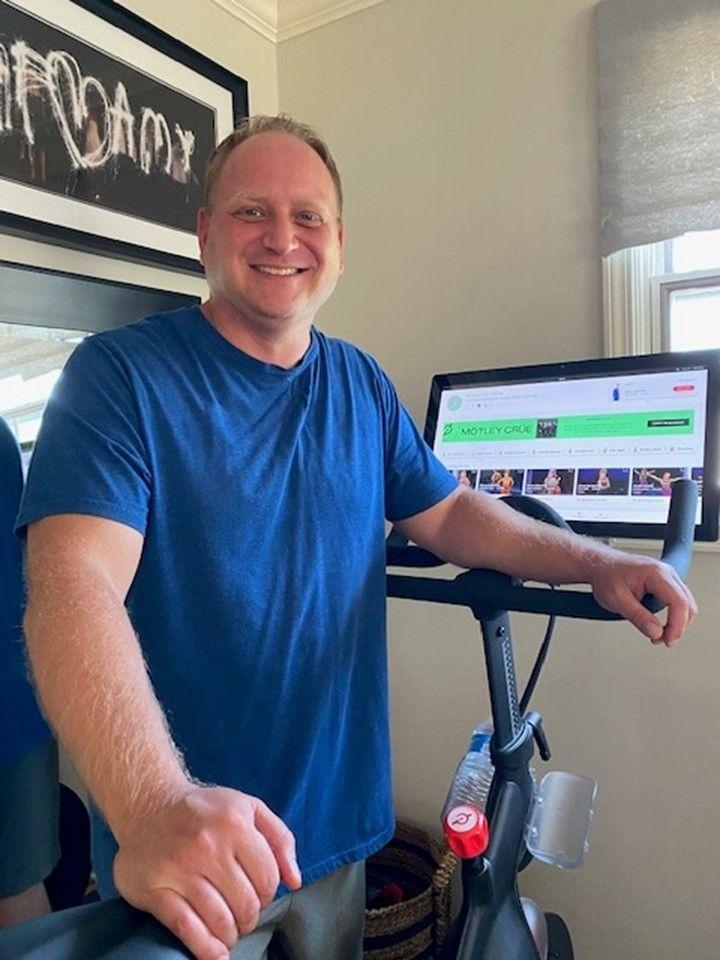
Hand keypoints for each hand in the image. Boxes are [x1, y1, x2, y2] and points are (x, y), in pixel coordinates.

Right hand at [113, 784, 300, 959]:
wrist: (149, 804)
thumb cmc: (205, 810)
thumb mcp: (248, 808)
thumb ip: (280, 838)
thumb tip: (295, 881)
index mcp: (234, 823)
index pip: (267, 878)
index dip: (269, 894)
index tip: (259, 896)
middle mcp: (208, 845)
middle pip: (245, 903)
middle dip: (250, 917)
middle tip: (243, 915)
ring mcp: (179, 868)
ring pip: (219, 919)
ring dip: (230, 934)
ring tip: (229, 931)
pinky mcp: (154, 888)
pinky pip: (186, 927)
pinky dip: (205, 947)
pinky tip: (215, 952)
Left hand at [590, 554, 696, 646]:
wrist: (600, 565)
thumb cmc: (606, 577)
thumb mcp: (616, 599)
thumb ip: (637, 616)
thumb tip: (656, 632)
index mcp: (655, 573)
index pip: (678, 602)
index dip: (677, 625)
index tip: (667, 640)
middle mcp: (666, 572)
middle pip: (686, 604)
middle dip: (678, 627)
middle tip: (662, 641)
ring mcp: (668, 576)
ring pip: (686, 603)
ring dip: (677, 623)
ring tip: (658, 635)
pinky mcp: (666, 582)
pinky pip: (679, 601)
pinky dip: (674, 616)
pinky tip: (660, 625)